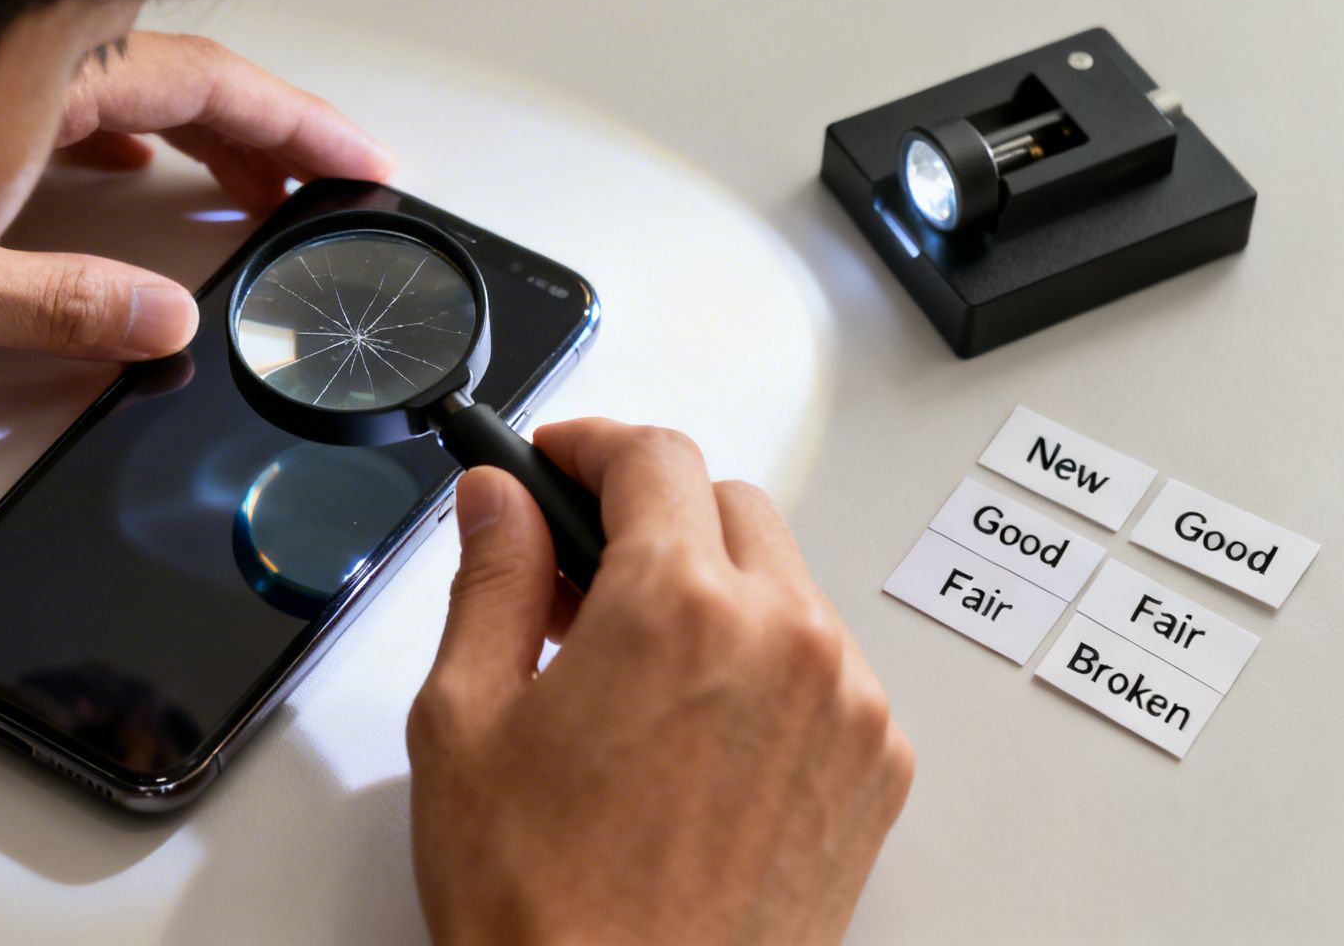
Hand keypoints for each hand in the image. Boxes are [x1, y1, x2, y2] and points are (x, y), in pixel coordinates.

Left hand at [0, 33, 396, 368]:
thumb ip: (63, 305)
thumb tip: (164, 319)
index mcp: (23, 77)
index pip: (200, 79)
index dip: (295, 120)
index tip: (359, 158)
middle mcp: (4, 60)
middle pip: (171, 75)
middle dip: (260, 131)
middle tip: (326, 187)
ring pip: (120, 84)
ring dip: (195, 133)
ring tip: (250, 189)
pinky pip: (64, 99)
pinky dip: (123, 131)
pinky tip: (128, 165)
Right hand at [408, 419, 913, 945]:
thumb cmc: (547, 908)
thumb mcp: (466, 720)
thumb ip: (491, 580)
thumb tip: (499, 502)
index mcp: (677, 609)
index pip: (652, 456)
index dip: (589, 444)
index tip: (556, 464)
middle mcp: (783, 642)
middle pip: (728, 505)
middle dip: (651, 515)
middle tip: (579, 574)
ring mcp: (846, 708)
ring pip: (784, 583)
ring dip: (712, 590)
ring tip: (632, 668)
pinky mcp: (877, 772)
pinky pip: (825, 666)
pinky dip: (765, 665)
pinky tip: (694, 728)